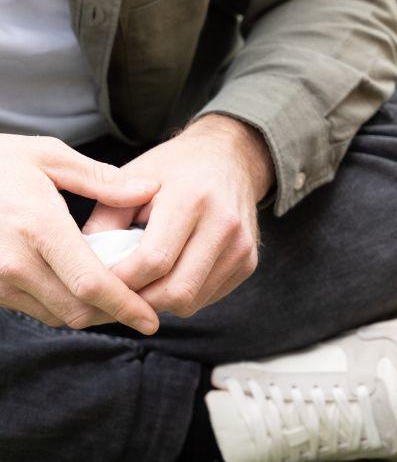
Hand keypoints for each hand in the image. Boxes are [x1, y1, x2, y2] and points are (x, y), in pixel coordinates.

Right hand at [0, 134, 160, 332]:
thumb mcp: (48, 157)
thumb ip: (102, 180)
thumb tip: (148, 189)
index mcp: (37, 226)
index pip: (91, 284)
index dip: (126, 306)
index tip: (152, 319)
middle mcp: (14, 261)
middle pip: (77, 310)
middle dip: (114, 314)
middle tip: (144, 307)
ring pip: (56, 315)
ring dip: (90, 313)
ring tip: (119, 297)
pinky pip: (35, 309)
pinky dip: (64, 306)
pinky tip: (84, 289)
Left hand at [82, 115, 272, 317]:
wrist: (230, 159)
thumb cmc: (173, 170)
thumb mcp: (130, 181)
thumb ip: (104, 223)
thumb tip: (82, 268)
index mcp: (192, 198)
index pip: (153, 261)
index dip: (119, 281)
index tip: (96, 281)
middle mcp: (224, 224)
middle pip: (176, 291)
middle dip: (138, 301)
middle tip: (114, 293)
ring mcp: (241, 245)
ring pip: (191, 302)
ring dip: (158, 302)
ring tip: (139, 282)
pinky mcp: (249, 262)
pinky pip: (207, 299)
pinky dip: (181, 296)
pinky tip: (168, 275)